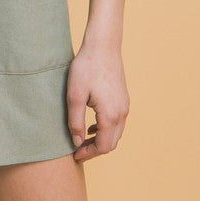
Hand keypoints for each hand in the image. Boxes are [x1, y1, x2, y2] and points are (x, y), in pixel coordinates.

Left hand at [66, 42, 129, 161]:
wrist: (103, 45)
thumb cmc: (87, 67)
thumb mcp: (75, 95)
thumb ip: (75, 121)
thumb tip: (77, 142)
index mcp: (110, 115)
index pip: (103, 147)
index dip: (88, 154)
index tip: (74, 155)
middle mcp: (122, 113)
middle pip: (111, 143)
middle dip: (95, 149)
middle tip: (78, 149)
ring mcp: (125, 105)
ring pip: (116, 133)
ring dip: (101, 139)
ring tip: (83, 137)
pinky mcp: (123, 98)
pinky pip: (118, 121)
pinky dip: (106, 129)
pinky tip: (92, 124)